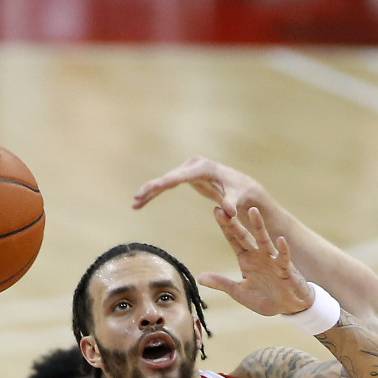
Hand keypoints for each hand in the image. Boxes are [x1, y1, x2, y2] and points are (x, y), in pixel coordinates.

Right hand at [133, 156, 263, 220]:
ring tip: (135, 204)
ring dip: (150, 192)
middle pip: (169, 177)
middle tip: (137, 198)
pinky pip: (167, 185)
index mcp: (204, 168)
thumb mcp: (239, 198)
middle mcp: (194, 165)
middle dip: (152, 188)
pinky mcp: (185, 176)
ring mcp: (188, 169)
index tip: (153, 187)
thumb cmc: (242, 192)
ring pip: (165, 181)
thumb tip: (228, 212)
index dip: (166, 182)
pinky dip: (155, 193)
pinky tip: (142, 203)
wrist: (243, 187)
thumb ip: (232, 203)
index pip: (182, 176)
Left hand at [197, 206, 313, 316]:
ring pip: (264, 240)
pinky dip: (283, 250)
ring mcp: (272, 261)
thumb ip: (221, 283)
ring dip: (258, 226)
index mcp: (246, 260)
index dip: (225, 227)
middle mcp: (258, 256)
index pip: (234, 241)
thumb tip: (199, 278)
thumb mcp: (239, 292)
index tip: (216, 210)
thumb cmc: (264, 298)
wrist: (287, 307)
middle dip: (234, 223)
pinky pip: (284, 258)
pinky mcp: (286, 270)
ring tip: (252, 211)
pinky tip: (280, 240)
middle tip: (223, 207)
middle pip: (244, 237)